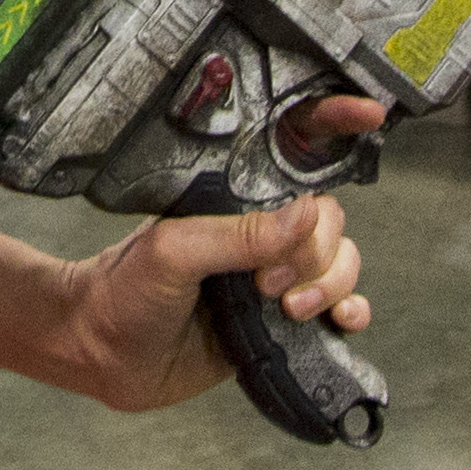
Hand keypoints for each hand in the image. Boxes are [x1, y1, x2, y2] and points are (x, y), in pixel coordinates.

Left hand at [69, 140, 381, 411]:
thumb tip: (305, 214)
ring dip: (331, 285)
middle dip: (315, 252)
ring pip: (340, 264)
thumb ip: (239, 234)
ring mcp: (274, 277)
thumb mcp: (175, 251)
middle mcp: (261, 234)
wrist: (102, 356)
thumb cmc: (124, 290)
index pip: (295, 150)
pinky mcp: (280, 322)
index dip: (336, 124)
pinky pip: (337, 309)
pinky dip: (350, 312)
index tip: (367, 113)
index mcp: (235, 199)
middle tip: (268, 280)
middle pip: (329, 222)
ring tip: (288, 309)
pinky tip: (339, 321)